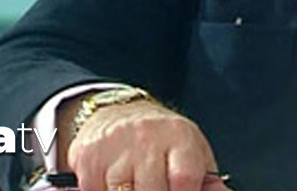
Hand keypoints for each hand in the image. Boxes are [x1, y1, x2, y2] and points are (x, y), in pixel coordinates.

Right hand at [66, 99, 227, 190]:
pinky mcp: (88, 156)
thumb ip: (207, 179)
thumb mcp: (192, 151)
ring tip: (139, 186)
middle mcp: (147, 137)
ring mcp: (115, 146)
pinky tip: (114, 186)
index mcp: (179, 137)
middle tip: (157, 190)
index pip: (184, 178)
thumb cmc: (164, 141)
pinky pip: (95, 190)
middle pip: (151, 190)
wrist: (118, 112)